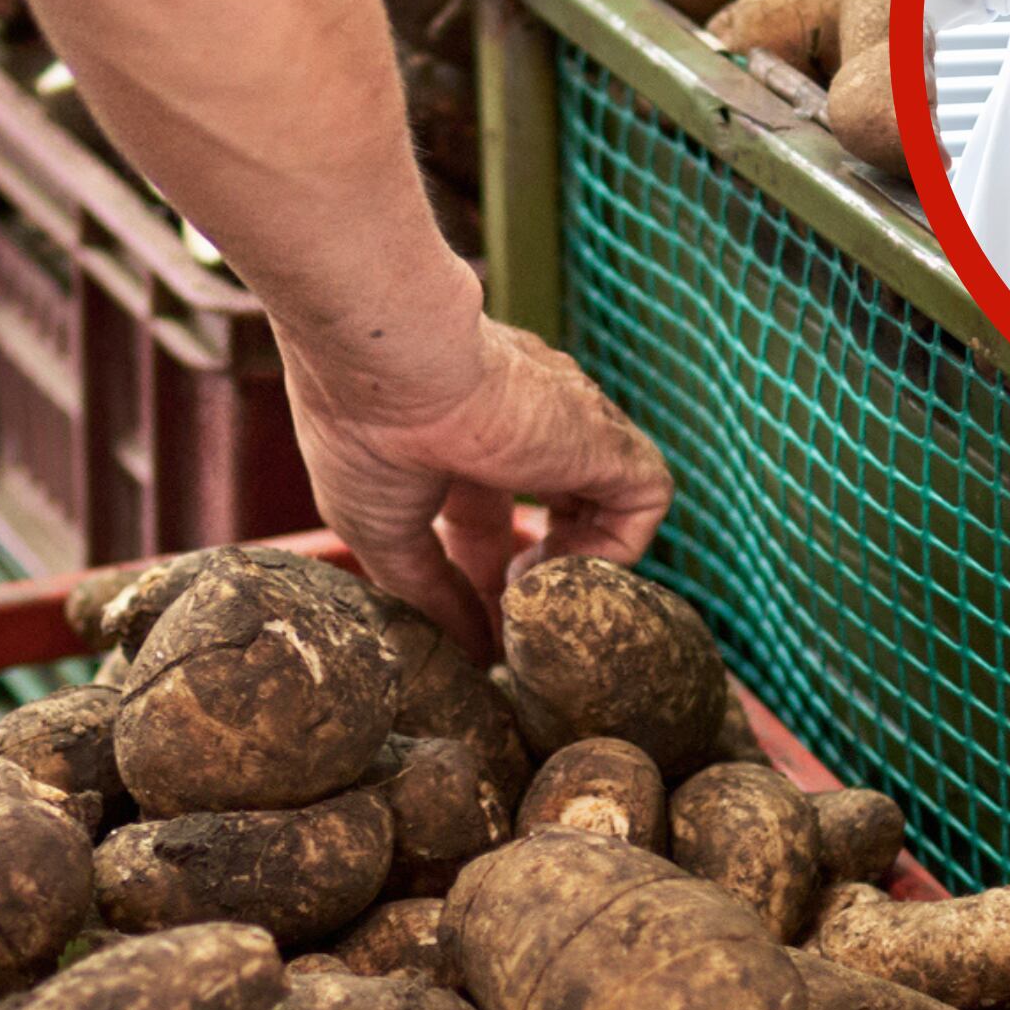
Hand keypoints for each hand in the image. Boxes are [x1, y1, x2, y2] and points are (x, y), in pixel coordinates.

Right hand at [285, 319, 672, 661]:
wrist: (391, 360)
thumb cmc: (365, 434)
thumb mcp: (382, 531)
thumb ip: (427, 592)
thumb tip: (466, 648)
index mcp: (459, 431)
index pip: (487, 508)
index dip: (482, 572)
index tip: (468, 620)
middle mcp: (521, 421)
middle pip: (550, 505)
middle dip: (534, 572)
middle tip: (505, 618)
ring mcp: (568, 427)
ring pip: (605, 500)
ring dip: (576, 565)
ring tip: (533, 598)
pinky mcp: (606, 439)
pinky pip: (643, 502)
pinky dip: (612, 551)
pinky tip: (557, 573)